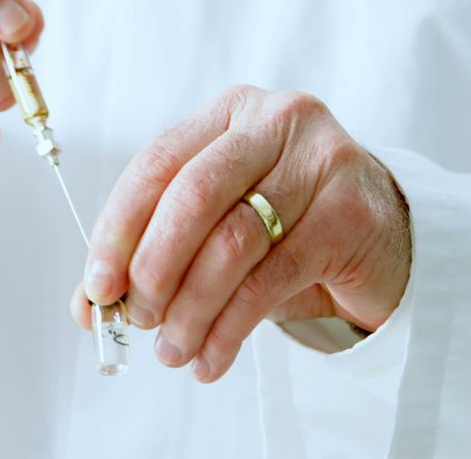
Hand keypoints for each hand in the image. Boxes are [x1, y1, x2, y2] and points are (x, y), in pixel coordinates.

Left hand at [70, 87, 410, 381]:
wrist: (383, 239)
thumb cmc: (285, 227)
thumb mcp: (214, 228)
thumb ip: (150, 255)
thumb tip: (87, 306)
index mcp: (230, 113)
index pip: (157, 163)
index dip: (118, 230)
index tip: (97, 287)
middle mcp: (277, 122)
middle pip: (193, 197)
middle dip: (154, 268)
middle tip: (139, 320)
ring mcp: (322, 162)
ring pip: (233, 243)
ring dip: (191, 309)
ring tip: (173, 351)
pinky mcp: (350, 215)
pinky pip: (271, 280)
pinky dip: (231, 328)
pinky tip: (212, 357)